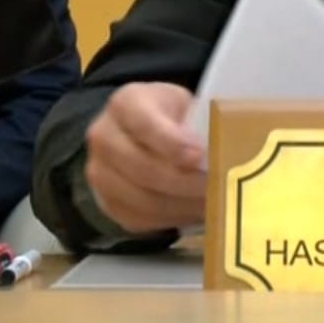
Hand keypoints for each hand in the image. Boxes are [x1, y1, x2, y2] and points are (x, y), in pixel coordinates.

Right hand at [84, 83, 207, 234]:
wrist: (141, 133)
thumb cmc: (171, 116)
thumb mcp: (184, 104)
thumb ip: (197, 121)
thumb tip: (223, 146)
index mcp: (125, 103)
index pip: (145, 125)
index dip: (172, 143)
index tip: (200, 155)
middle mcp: (104, 137)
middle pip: (142, 168)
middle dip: (184, 182)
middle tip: (217, 187)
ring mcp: (100, 173)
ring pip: (142, 199)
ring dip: (182, 205)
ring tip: (213, 203)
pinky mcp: (108, 203)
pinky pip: (140, 219)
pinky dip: (172, 218)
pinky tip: (195, 211)